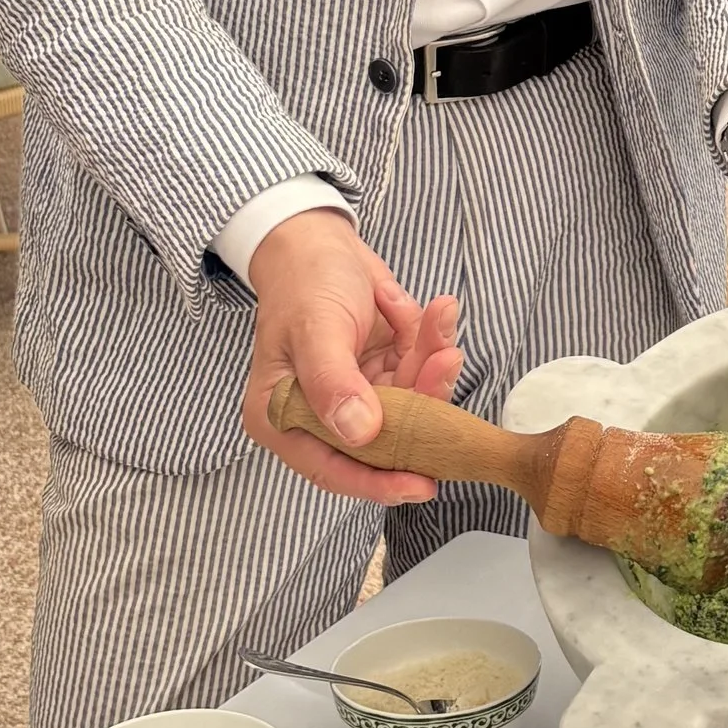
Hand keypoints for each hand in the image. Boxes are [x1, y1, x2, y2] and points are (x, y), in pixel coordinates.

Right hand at [242, 210, 462, 504]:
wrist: (319, 242)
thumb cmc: (303, 283)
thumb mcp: (315, 329)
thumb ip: (334, 383)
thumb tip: (359, 432)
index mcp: (284, 416)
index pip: (330, 467)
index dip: (375, 482)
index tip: (419, 485)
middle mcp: (320, 414)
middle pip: (382, 438)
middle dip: (419, 406)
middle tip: (443, 365)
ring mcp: (357, 395)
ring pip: (410, 403)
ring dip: (431, 365)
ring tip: (440, 325)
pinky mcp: (385, 372)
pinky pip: (420, 370)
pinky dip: (432, 341)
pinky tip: (437, 310)